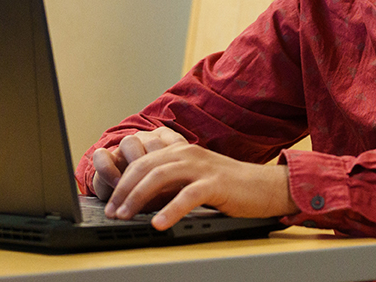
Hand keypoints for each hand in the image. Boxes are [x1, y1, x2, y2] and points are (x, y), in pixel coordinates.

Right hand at [90, 126, 186, 200]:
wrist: (127, 200)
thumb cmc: (156, 195)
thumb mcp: (170, 192)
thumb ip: (176, 188)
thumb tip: (183, 196)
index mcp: (165, 145)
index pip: (175, 142)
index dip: (179, 157)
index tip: (183, 179)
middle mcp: (144, 142)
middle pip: (152, 141)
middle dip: (158, 164)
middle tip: (162, 186)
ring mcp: (124, 149)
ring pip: (129, 143)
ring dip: (136, 164)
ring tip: (139, 188)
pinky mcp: (105, 159)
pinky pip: (102, 155)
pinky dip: (110, 170)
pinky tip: (117, 185)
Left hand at [104, 142, 299, 230]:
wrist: (263, 186)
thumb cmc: (228, 186)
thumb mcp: (193, 177)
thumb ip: (170, 181)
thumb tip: (140, 200)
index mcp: (179, 151)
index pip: (141, 162)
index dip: (122, 182)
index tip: (111, 203)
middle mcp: (186, 153)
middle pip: (144, 167)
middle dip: (123, 191)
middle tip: (112, 212)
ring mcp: (201, 166)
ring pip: (159, 177)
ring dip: (138, 198)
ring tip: (126, 216)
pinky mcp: (215, 183)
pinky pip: (187, 196)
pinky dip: (171, 210)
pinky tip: (159, 224)